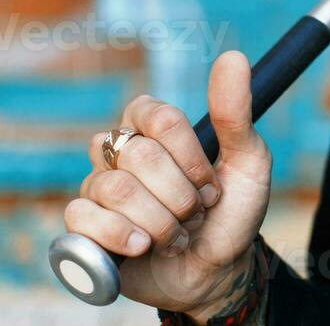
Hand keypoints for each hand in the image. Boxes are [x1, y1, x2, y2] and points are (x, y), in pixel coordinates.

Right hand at [63, 50, 272, 317]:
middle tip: (195, 213)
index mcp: (155, 127)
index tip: (211, 183)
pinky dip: (119, 236)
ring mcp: (98, 187)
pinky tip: (141, 247)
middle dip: (180, 195)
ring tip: (176, 236)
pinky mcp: (83, 226)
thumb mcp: (248, 162)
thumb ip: (236, 113)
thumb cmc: (232, 212)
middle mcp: (122, 151)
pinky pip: (81, 216)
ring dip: (159, 222)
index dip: (189, 156)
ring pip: (116, 189)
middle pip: (140, 155)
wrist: (218, 271)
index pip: (157, 116)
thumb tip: (233, 57)